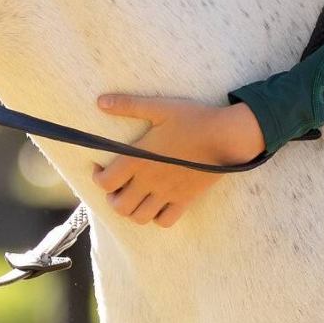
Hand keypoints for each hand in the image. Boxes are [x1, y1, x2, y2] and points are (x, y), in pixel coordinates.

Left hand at [92, 95, 264, 228]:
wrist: (226, 135)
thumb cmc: (194, 119)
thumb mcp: (161, 107)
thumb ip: (129, 105)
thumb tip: (100, 101)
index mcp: (138, 159)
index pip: (105, 182)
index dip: (96, 177)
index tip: (100, 167)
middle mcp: (149, 181)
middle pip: (118, 206)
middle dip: (113, 198)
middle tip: (118, 186)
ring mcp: (168, 193)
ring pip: (139, 218)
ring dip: (133, 210)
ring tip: (136, 196)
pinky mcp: (185, 199)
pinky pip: (165, 221)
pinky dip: (158, 217)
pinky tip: (159, 203)